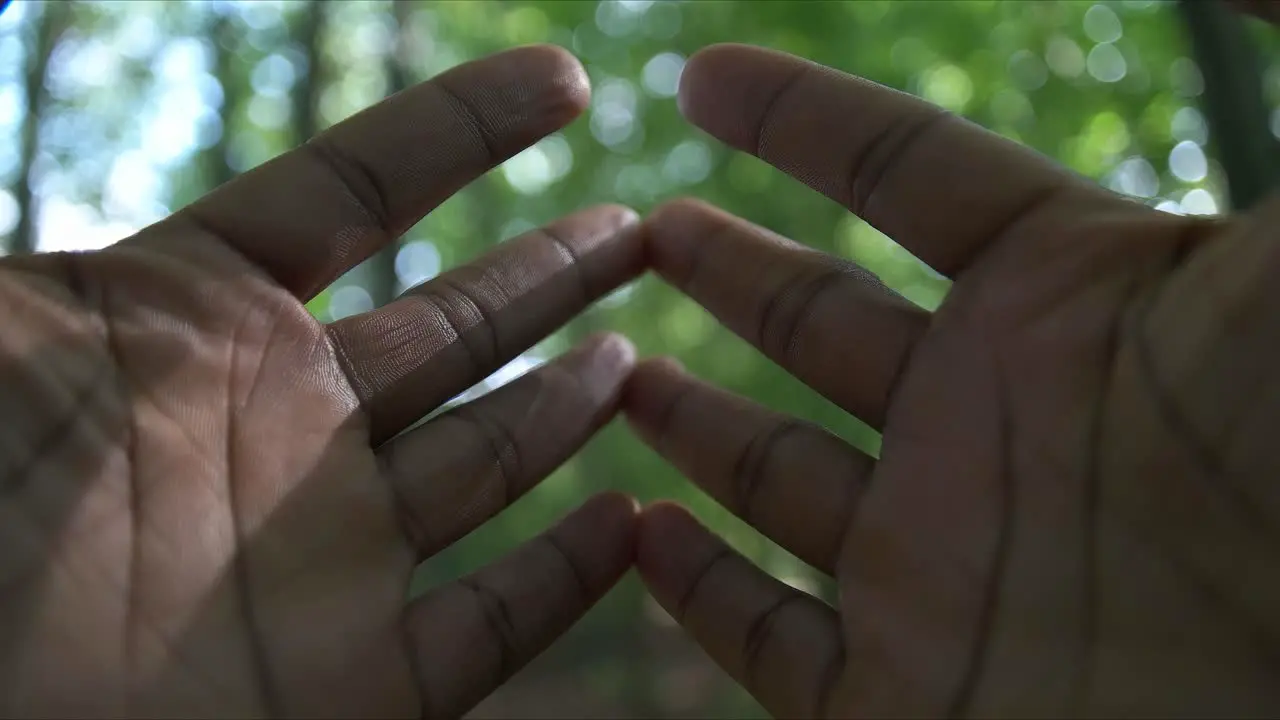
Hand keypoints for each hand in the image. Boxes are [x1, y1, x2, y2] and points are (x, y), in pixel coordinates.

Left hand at [0, 46, 642, 717]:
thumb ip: (61, 268)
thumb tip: (80, 142)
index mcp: (195, 325)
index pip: (359, 193)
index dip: (464, 130)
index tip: (566, 79)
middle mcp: (281, 432)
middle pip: (456, 329)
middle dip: (551, 272)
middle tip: (643, 228)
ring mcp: (327, 557)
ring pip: (487, 461)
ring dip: (568, 406)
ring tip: (638, 352)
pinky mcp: (358, 685)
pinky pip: (488, 625)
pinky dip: (564, 581)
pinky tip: (628, 524)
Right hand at [627, 44, 1279, 716]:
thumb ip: (1268, 38)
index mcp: (1072, 303)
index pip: (905, 178)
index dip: (802, 120)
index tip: (703, 75)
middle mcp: (993, 425)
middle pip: (821, 327)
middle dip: (729, 271)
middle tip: (644, 228)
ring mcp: (940, 563)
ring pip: (781, 476)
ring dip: (695, 422)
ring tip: (614, 369)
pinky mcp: (906, 696)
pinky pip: (771, 638)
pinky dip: (698, 593)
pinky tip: (639, 537)